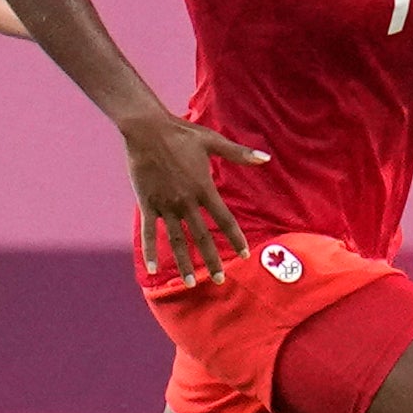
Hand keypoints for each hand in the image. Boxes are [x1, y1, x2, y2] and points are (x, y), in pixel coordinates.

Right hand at [119, 108, 265, 287]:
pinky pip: (149, 233)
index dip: (236, 238)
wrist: (146, 129)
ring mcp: (165, 205)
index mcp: (204, 189)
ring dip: (184, 263)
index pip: (225, 220)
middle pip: (202, 237)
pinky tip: (151, 270)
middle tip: (221, 280)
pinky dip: (150, 252)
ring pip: (177, 241)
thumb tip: (266, 158)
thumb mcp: (213, 141)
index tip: (244, 255)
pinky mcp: (147, 204)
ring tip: (190, 283)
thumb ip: (239, 154)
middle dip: (213, 260)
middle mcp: (186, 202)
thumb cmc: (181, 133)